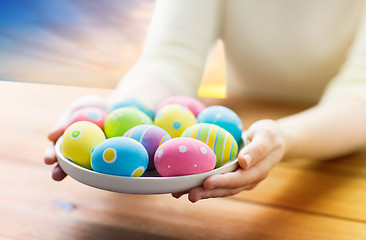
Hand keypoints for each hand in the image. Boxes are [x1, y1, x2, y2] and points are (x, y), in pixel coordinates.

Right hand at [43, 94, 107, 180]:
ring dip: (81, 174)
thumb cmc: (92, 107)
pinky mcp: (107, 157)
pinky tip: (103, 170)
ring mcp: (92, 156)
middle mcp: (77, 152)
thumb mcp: (77, 109)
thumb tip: (50, 137)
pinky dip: (103, 166)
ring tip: (79, 177)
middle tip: (56, 175)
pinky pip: (104, 163)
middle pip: (66, 164)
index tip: (48, 160)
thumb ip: (64, 121)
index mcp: (66, 141)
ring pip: (84, 168)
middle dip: (60, 171)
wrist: (116, 107)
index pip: (55, 151)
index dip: (50, 156)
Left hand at [172, 119, 286, 202]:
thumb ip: (257, 149)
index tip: (207, 182)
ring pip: (221, 189)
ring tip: (183, 194)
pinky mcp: (233, 177)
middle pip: (227, 189)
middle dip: (209, 193)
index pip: (240, 179)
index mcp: (258, 171)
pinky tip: (189, 185)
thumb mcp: (267, 137)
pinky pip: (219, 183)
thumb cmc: (270, 135)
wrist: (274, 140)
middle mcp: (249, 179)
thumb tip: (243, 162)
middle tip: (190, 195)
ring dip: (204, 193)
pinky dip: (204, 185)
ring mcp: (241, 180)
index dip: (223, 182)